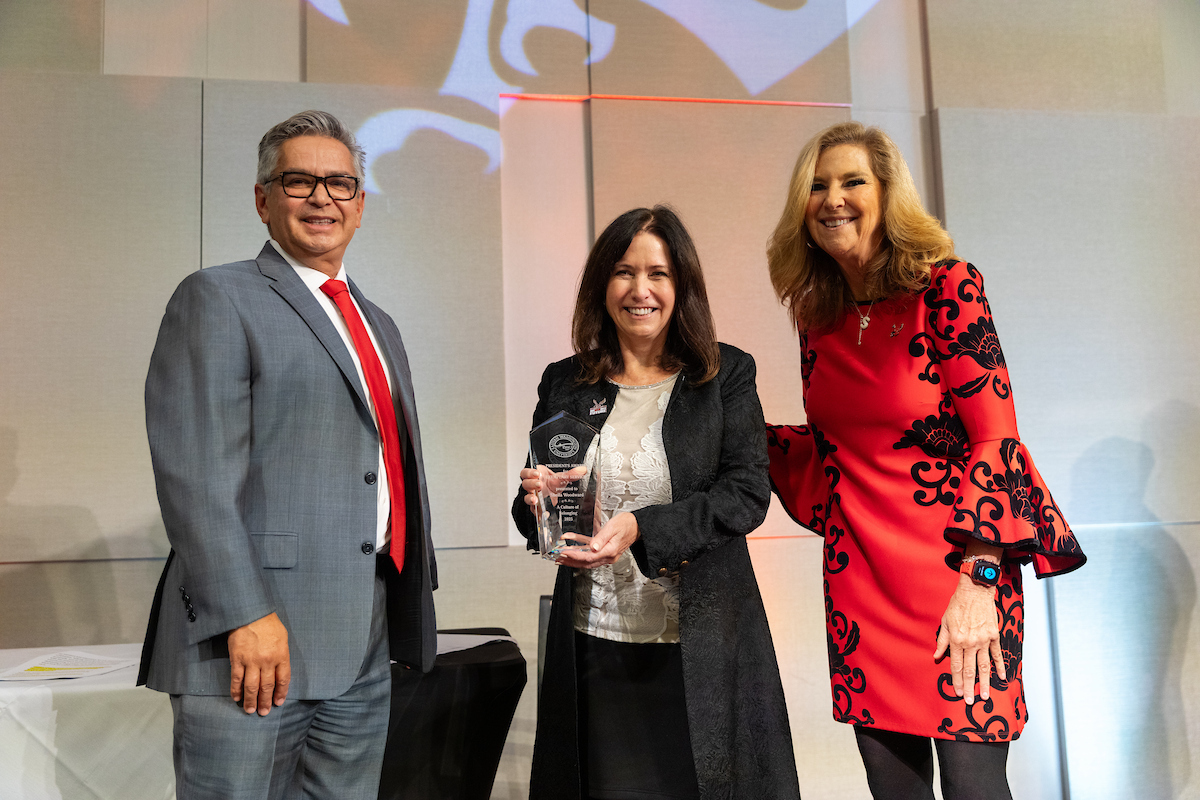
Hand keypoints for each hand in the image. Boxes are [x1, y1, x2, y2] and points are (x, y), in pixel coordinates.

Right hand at [228, 612, 290, 714]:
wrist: (250, 612)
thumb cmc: (268, 623)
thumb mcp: (282, 637)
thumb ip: (281, 654)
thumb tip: (280, 670)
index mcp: (281, 655)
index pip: (283, 679)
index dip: (281, 693)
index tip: (278, 702)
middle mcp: (268, 661)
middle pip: (267, 686)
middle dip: (266, 701)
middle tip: (264, 712)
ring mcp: (251, 661)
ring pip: (252, 687)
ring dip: (251, 700)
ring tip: (250, 710)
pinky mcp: (237, 659)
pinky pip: (236, 679)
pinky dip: (236, 690)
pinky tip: (236, 698)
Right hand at [520, 465, 587, 509]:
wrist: (554, 494)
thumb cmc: (553, 484)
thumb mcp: (562, 478)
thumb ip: (571, 474)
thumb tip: (583, 469)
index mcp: (535, 477)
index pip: (525, 473)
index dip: (529, 473)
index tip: (537, 473)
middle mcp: (532, 487)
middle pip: (525, 484)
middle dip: (531, 484)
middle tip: (539, 485)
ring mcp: (533, 497)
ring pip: (526, 497)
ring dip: (530, 498)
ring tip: (535, 499)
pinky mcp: (537, 507)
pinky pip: (534, 510)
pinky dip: (538, 513)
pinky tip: (544, 514)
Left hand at [555, 512, 639, 568]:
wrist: (637, 526)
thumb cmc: (627, 525)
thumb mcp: (613, 528)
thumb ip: (602, 538)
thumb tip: (592, 548)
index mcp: (610, 551)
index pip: (589, 557)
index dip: (575, 556)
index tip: (564, 553)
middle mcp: (608, 556)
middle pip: (586, 563)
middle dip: (571, 562)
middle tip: (558, 559)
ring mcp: (607, 555)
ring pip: (587, 560)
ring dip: (574, 559)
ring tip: (562, 557)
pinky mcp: (606, 552)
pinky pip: (591, 554)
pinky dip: (581, 551)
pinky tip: (573, 546)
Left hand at [933, 575, 1004, 703]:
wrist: (975, 591)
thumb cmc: (958, 605)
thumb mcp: (944, 622)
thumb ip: (942, 641)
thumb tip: (937, 656)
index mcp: (956, 640)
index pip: (955, 666)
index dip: (957, 681)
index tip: (958, 693)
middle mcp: (970, 643)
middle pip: (969, 669)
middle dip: (969, 687)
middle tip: (971, 701)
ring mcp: (984, 640)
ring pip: (984, 666)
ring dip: (985, 682)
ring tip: (985, 696)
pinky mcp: (994, 636)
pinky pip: (997, 654)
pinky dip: (1000, 666)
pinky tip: (1002, 677)